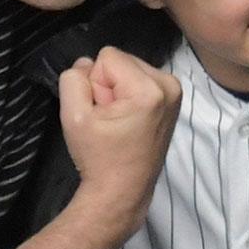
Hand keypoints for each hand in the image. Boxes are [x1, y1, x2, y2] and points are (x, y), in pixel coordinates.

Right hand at [58, 47, 181, 220]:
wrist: (122, 192)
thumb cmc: (99, 158)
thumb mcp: (73, 116)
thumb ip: (73, 79)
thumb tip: (85, 63)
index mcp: (150, 89)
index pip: (107, 56)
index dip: (95, 83)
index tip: (100, 112)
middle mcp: (169, 86)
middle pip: (122, 60)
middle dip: (108, 86)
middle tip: (108, 120)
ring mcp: (175, 93)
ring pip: (130, 69)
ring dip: (118, 91)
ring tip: (118, 123)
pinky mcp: (173, 100)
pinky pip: (141, 80)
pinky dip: (130, 96)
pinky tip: (129, 122)